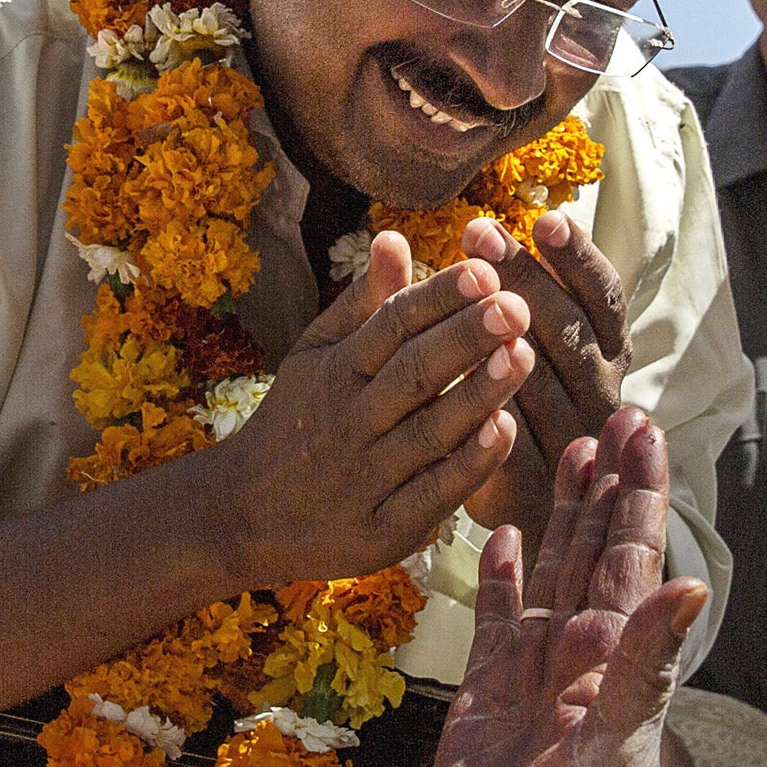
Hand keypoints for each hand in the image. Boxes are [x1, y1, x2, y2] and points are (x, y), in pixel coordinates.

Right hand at [220, 230, 534, 587]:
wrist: (242, 516)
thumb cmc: (297, 420)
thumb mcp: (317, 355)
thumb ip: (364, 303)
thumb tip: (395, 236)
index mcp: (337, 370)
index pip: (392, 324)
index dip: (438, 296)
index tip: (486, 270)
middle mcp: (349, 420)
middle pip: (413, 373)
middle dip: (465, 338)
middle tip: (517, 306)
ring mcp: (364, 478)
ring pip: (427, 431)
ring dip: (477, 395)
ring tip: (524, 357)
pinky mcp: (380, 531)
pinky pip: (429, 494)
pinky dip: (466, 466)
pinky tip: (504, 433)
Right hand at [428, 408, 708, 766]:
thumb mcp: (620, 746)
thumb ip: (649, 662)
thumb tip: (693, 582)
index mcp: (617, 657)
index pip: (634, 555)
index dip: (640, 493)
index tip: (645, 430)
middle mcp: (580, 651)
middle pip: (596, 547)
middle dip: (608, 483)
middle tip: (616, 414)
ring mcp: (533, 669)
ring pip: (553, 567)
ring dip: (563, 511)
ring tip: (572, 450)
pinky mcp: (485, 692)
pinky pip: (497, 616)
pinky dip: (502, 573)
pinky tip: (507, 535)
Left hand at [460, 212, 629, 538]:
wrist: (524, 512)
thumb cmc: (523, 409)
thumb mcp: (527, 348)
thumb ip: (508, 294)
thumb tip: (474, 226)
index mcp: (605, 354)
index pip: (604, 299)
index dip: (579, 260)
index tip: (546, 219)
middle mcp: (599, 394)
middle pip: (567, 330)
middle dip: (523, 277)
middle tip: (479, 231)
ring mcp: (571, 441)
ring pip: (539, 381)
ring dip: (500, 334)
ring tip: (463, 294)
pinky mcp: (534, 485)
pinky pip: (511, 440)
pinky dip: (488, 405)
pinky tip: (457, 370)